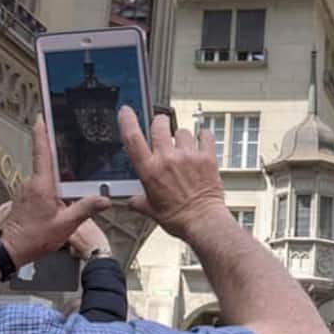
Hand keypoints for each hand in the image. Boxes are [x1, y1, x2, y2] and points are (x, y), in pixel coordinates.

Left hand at [0, 116, 111, 264]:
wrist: (10, 251)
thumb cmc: (34, 238)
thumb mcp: (65, 224)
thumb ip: (85, 209)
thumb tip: (105, 199)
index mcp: (42, 185)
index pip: (42, 152)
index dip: (42, 132)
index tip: (42, 116)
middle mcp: (32, 183)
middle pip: (46, 161)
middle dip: (59, 153)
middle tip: (71, 140)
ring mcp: (27, 191)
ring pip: (46, 176)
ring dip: (59, 175)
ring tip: (75, 174)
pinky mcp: (26, 199)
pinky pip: (42, 186)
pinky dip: (54, 186)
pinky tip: (64, 195)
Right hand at [119, 107, 229, 241]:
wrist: (204, 222)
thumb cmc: (178, 219)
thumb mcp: (151, 211)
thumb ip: (139, 201)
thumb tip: (132, 200)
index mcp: (150, 170)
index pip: (132, 138)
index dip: (127, 120)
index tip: (126, 111)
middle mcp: (168, 159)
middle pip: (159, 125)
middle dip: (159, 123)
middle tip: (161, 129)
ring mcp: (188, 156)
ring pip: (182, 131)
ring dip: (181, 136)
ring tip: (184, 147)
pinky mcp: (207, 157)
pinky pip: (205, 135)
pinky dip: (203, 136)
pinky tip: (202, 141)